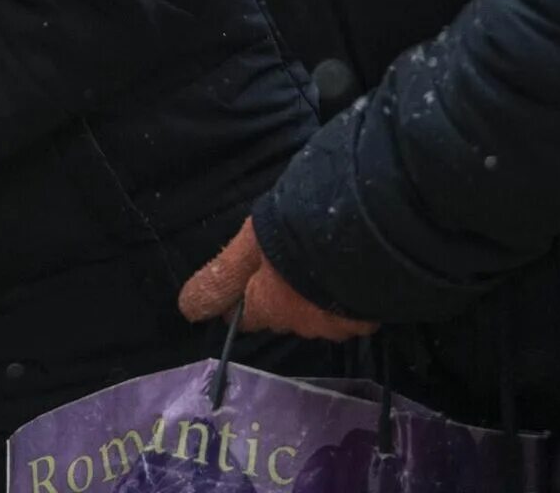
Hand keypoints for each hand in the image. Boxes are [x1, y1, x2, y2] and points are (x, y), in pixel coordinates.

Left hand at [178, 217, 376, 341]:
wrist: (365, 237)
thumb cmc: (294, 235)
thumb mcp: (249, 246)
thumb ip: (222, 277)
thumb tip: (187, 309)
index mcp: (269, 307)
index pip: (245, 317)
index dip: (240, 303)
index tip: (240, 290)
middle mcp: (303, 324)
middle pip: (283, 314)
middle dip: (281, 296)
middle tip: (283, 268)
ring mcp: (341, 323)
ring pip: (318, 312)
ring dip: (314, 294)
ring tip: (317, 266)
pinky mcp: (372, 316)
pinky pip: (350, 307)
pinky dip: (343, 293)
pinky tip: (347, 272)